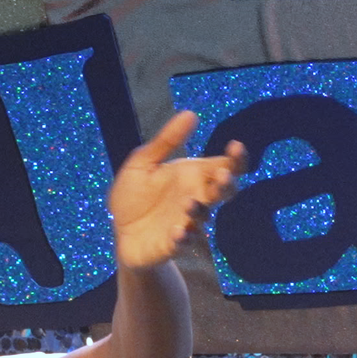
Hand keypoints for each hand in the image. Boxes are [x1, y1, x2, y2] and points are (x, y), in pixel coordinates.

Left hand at [107, 110, 244, 270]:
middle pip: (224, 192)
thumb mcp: (143, 163)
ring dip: (199, 210)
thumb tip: (190, 113)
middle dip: (226, 184)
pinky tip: (178, 230)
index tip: (235, 146)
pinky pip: (183, 242)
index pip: (224, 166)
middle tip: (222, 175)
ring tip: (189, 203)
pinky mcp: (172, 244)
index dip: (236, 158)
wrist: (120, 231)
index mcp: (193, 176)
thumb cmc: (135, 195)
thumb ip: (166, 142)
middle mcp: (196, 198)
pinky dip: (183, 237)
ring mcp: (186, 222)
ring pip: (203, 217)